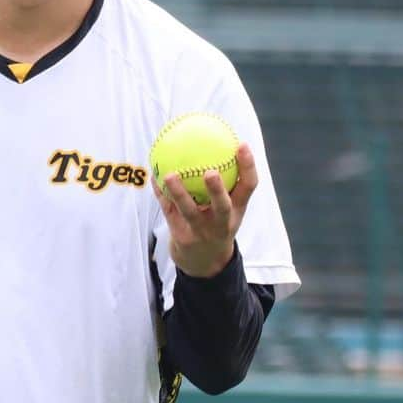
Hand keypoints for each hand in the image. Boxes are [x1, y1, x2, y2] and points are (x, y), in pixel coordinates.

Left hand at [152, 142, 257, 277]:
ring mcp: (202, 232)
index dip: (247, 167)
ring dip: (179, 193)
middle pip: (223, 207)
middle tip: (210, 172)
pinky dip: (161, 194)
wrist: (204, 263)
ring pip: (189, 212)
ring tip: (169, 175)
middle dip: (217, 190)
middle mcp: (222, 223)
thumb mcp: (228, 205)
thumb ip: (228, 180)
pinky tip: (153, 176)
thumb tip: (217, 139)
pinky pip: (169, 211)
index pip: (248, 188)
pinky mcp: (182, 237)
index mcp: (238, 211)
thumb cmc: (216, 222)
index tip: (241, 144)